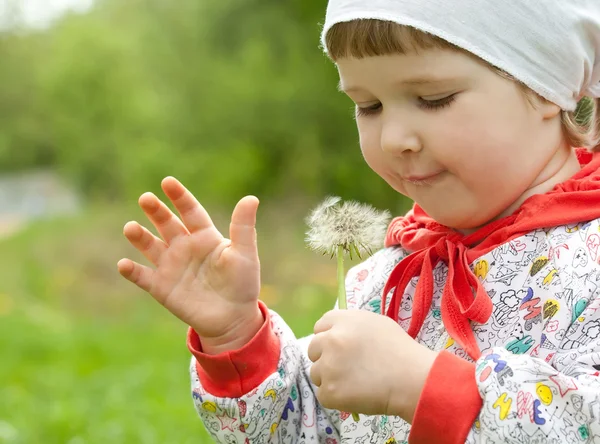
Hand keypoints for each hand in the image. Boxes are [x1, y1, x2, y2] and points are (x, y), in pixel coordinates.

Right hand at [117, 177, 262, 353]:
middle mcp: (184, 247)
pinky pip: (143, 277)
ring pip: (150, 246)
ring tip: (130, 228)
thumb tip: (251, 198)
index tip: (167, 182)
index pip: (190, 211)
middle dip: (156, 211)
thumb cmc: (242, 283)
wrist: (233, 318)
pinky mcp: (161, 287)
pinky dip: (132, 271)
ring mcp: (171, 266)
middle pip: (167, 224)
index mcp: (204, 236)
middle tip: (146, 198)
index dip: (179, 197)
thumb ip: (243, 227)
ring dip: (139, 237)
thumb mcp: (245, 254)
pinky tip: (123, 264)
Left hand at [307, 310, 437, 421]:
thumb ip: (352, 326)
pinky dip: (336, 398)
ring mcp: (328, 366)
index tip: (337, 348)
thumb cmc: (400, 351)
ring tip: (354, 383)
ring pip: (316, 373)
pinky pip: (323, 395)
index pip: (320, 326)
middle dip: (325, 358)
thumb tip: (337, 333)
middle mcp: (331, 339)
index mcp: (343, 321)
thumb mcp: (377, 324)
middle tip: (346, 368)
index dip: (328, 337)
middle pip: (313, 349)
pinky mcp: (329, 391)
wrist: (412, 379)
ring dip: (330, 379)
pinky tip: (354, 395)